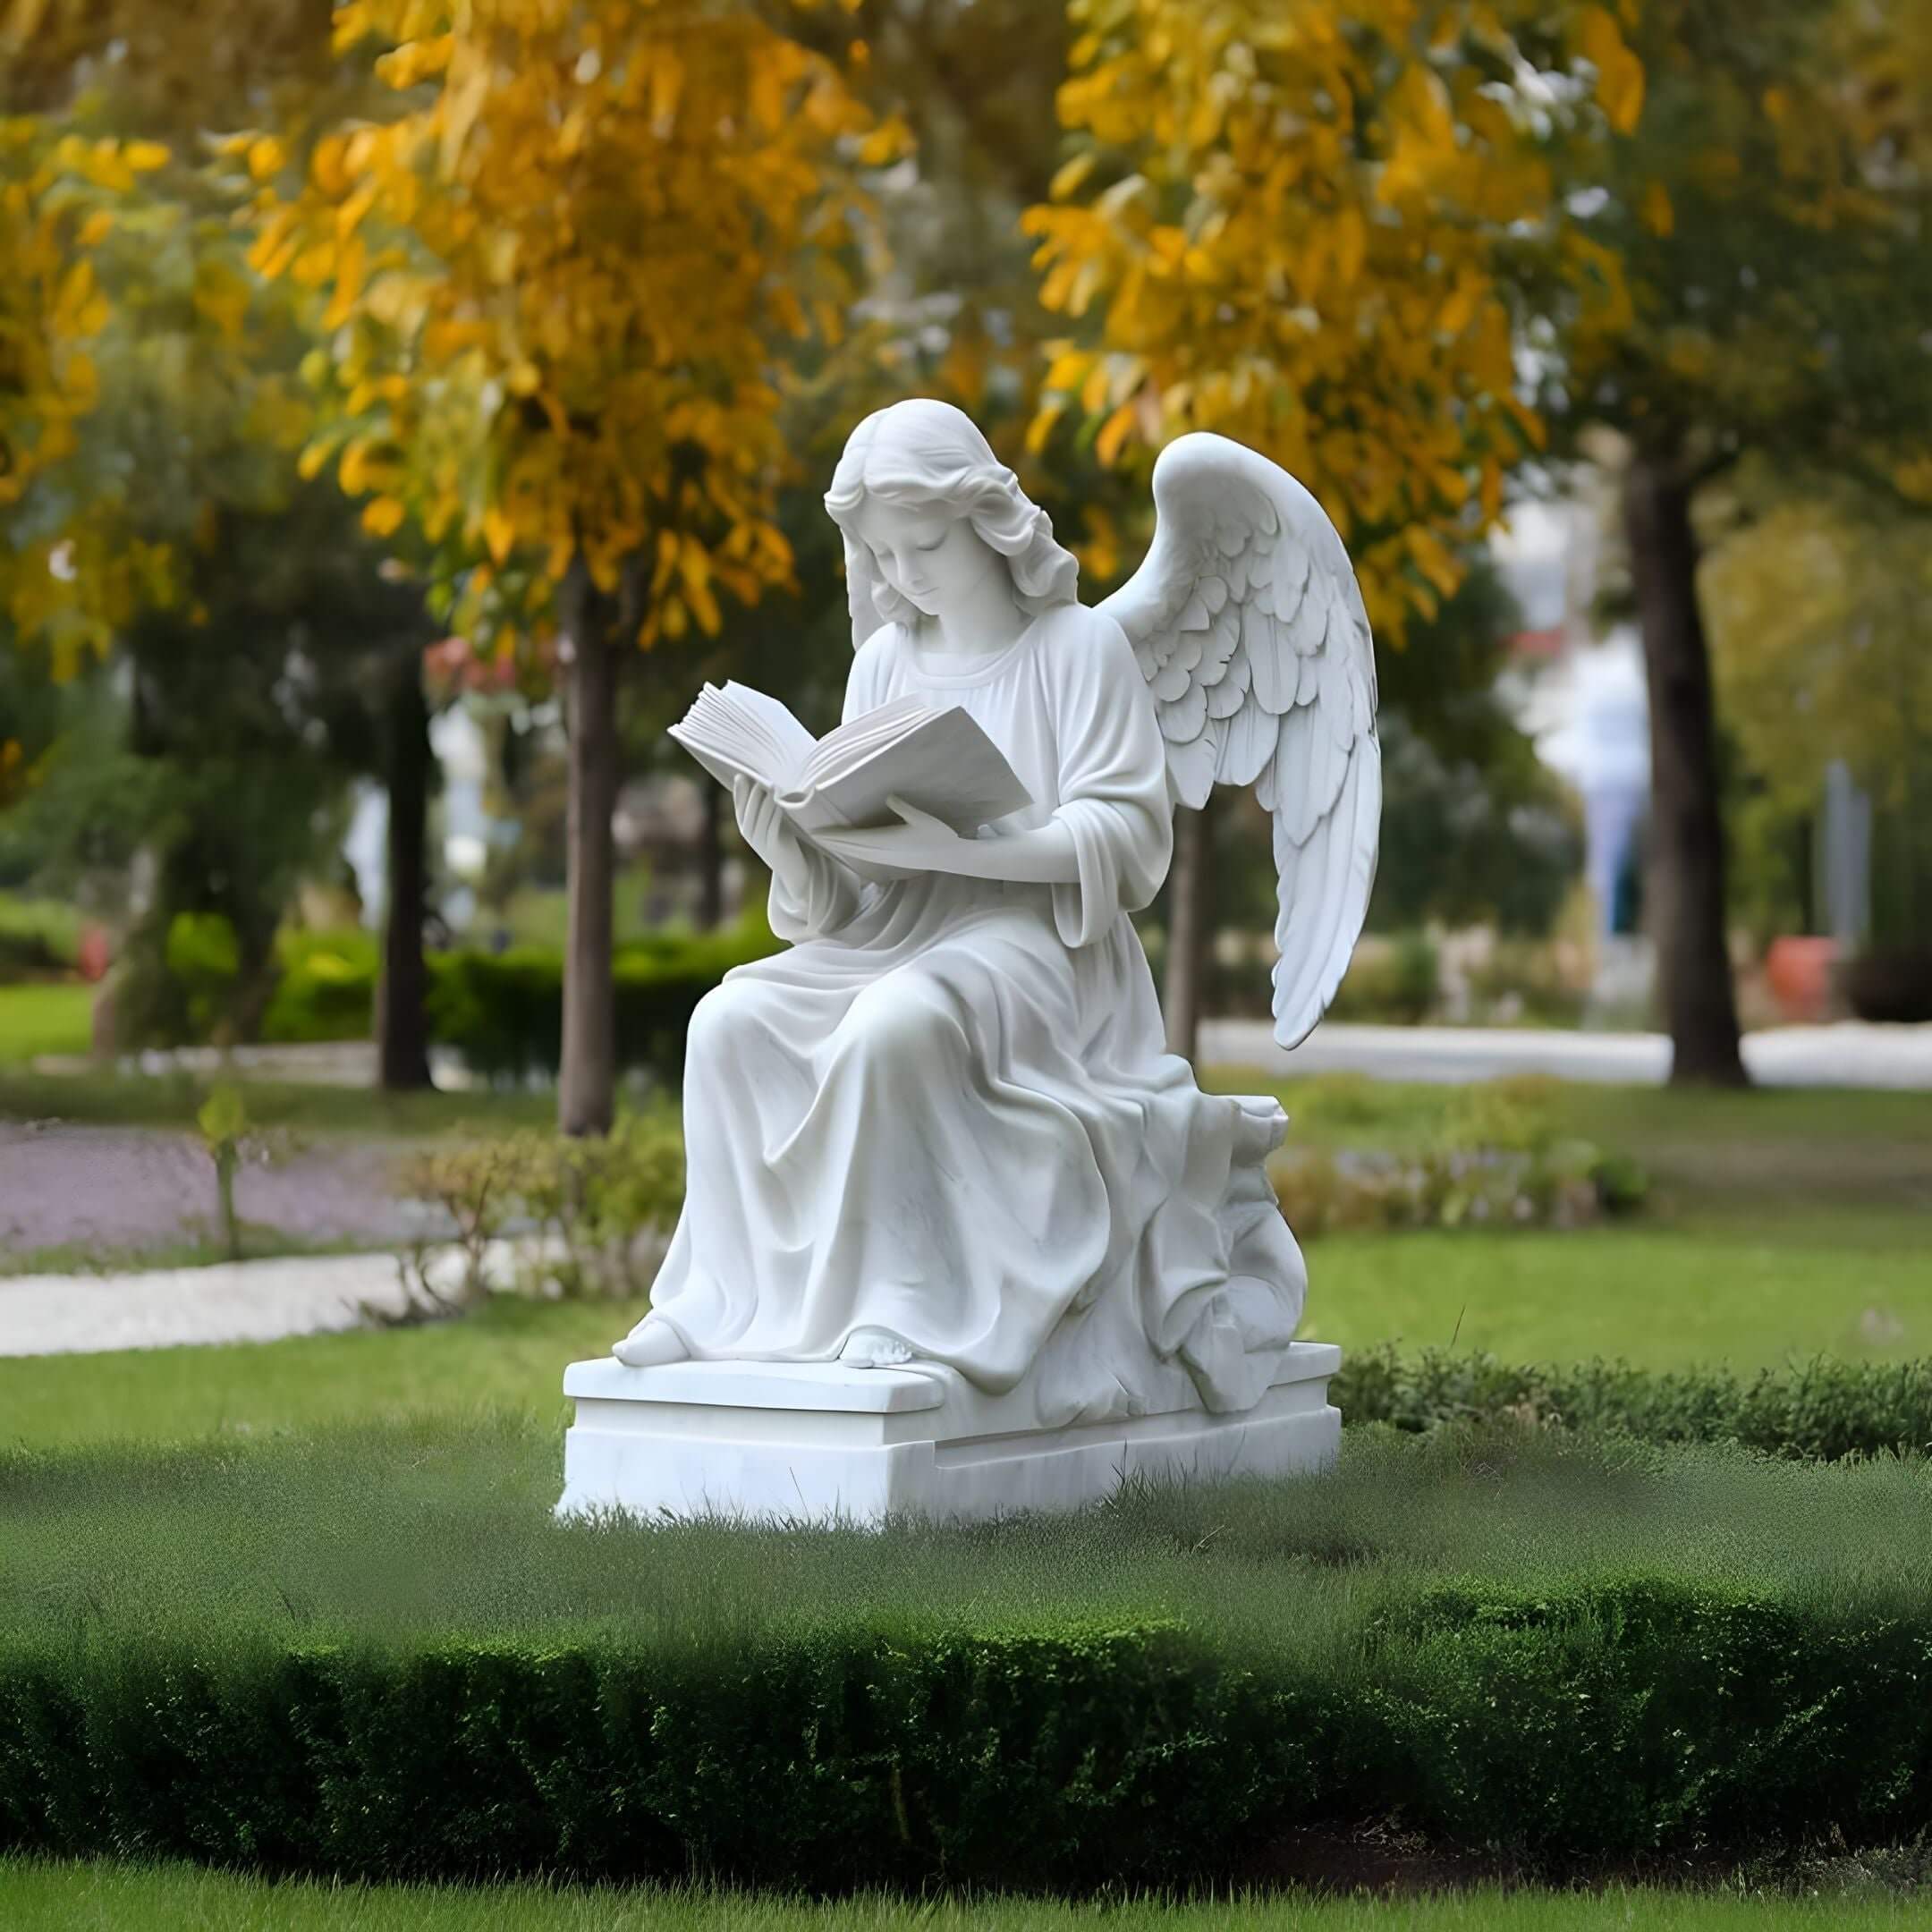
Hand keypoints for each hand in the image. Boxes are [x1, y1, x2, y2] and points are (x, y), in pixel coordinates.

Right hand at [732, 776, 807, 895]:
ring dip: (765, 799)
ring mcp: (759, 840)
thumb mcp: (770, 820)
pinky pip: (772, 825)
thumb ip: (763, 805)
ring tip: (771, 784)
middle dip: (753, 791)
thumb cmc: (783, 839)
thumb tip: (762, 779)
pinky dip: (776, 812)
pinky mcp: (772, 845)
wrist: (793, 869)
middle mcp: (748, 833)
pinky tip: (780, 801)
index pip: (738, 804)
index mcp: (745, 825)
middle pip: (748, 808)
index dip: (739, 789)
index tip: (743, 773)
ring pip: (760, 815)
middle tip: (759, 775)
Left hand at [813, 796, 964, 877]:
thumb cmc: (938, 836)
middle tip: (813, 835)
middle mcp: (883, 852)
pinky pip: (866, 857)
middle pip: (851, 848)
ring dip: (841, 848)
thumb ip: (903, 807)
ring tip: (827, 841)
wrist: (951, 858)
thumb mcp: (922, 818)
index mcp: (887, 841)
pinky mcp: (893, 862)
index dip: (834, 835)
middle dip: (832, 841)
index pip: (853, 839)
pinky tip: (851, 850)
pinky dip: (854, 852)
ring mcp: (887, 859)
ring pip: (857, 854)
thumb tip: (888, 797)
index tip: (817, 831)